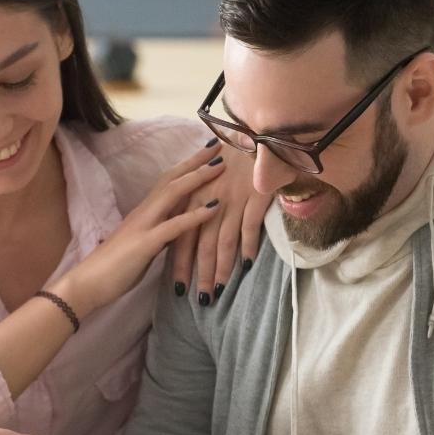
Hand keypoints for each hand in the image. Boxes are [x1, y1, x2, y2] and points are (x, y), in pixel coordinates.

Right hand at [52, 142, 224, 315]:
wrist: (87, 283)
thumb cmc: (113, 268)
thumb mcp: (142, 245)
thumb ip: (159, 234)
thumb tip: (176, 230)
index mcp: (144, 212)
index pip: (167, 180)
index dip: (187, 165)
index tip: (207, 152)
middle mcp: (144, 212)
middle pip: (172, 178)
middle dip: (196, 160)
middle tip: (219, 144)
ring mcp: (144, 225)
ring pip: (173, 193)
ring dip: (198, 178)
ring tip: (221, 166)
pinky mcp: (145, 244)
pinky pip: (174, 226)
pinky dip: (196, 215)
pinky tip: (216, 207)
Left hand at [169, 140, 270, 304]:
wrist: (255, 134)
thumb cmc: (232, 160)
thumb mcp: (208, 182)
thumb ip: (199, 206)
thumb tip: (193, 233)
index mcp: (194, 198)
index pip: (182, 236)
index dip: (180, 263)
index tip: (178, 288)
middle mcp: (209, 201)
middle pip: (201, 244)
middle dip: (199, 274)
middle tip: (199, 300)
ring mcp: (232, 199)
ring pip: (223, 241)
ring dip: (221, 268)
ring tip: (219, 290)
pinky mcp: (253, 197)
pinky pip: (249, 226)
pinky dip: (248, 246)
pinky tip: (247, 265)